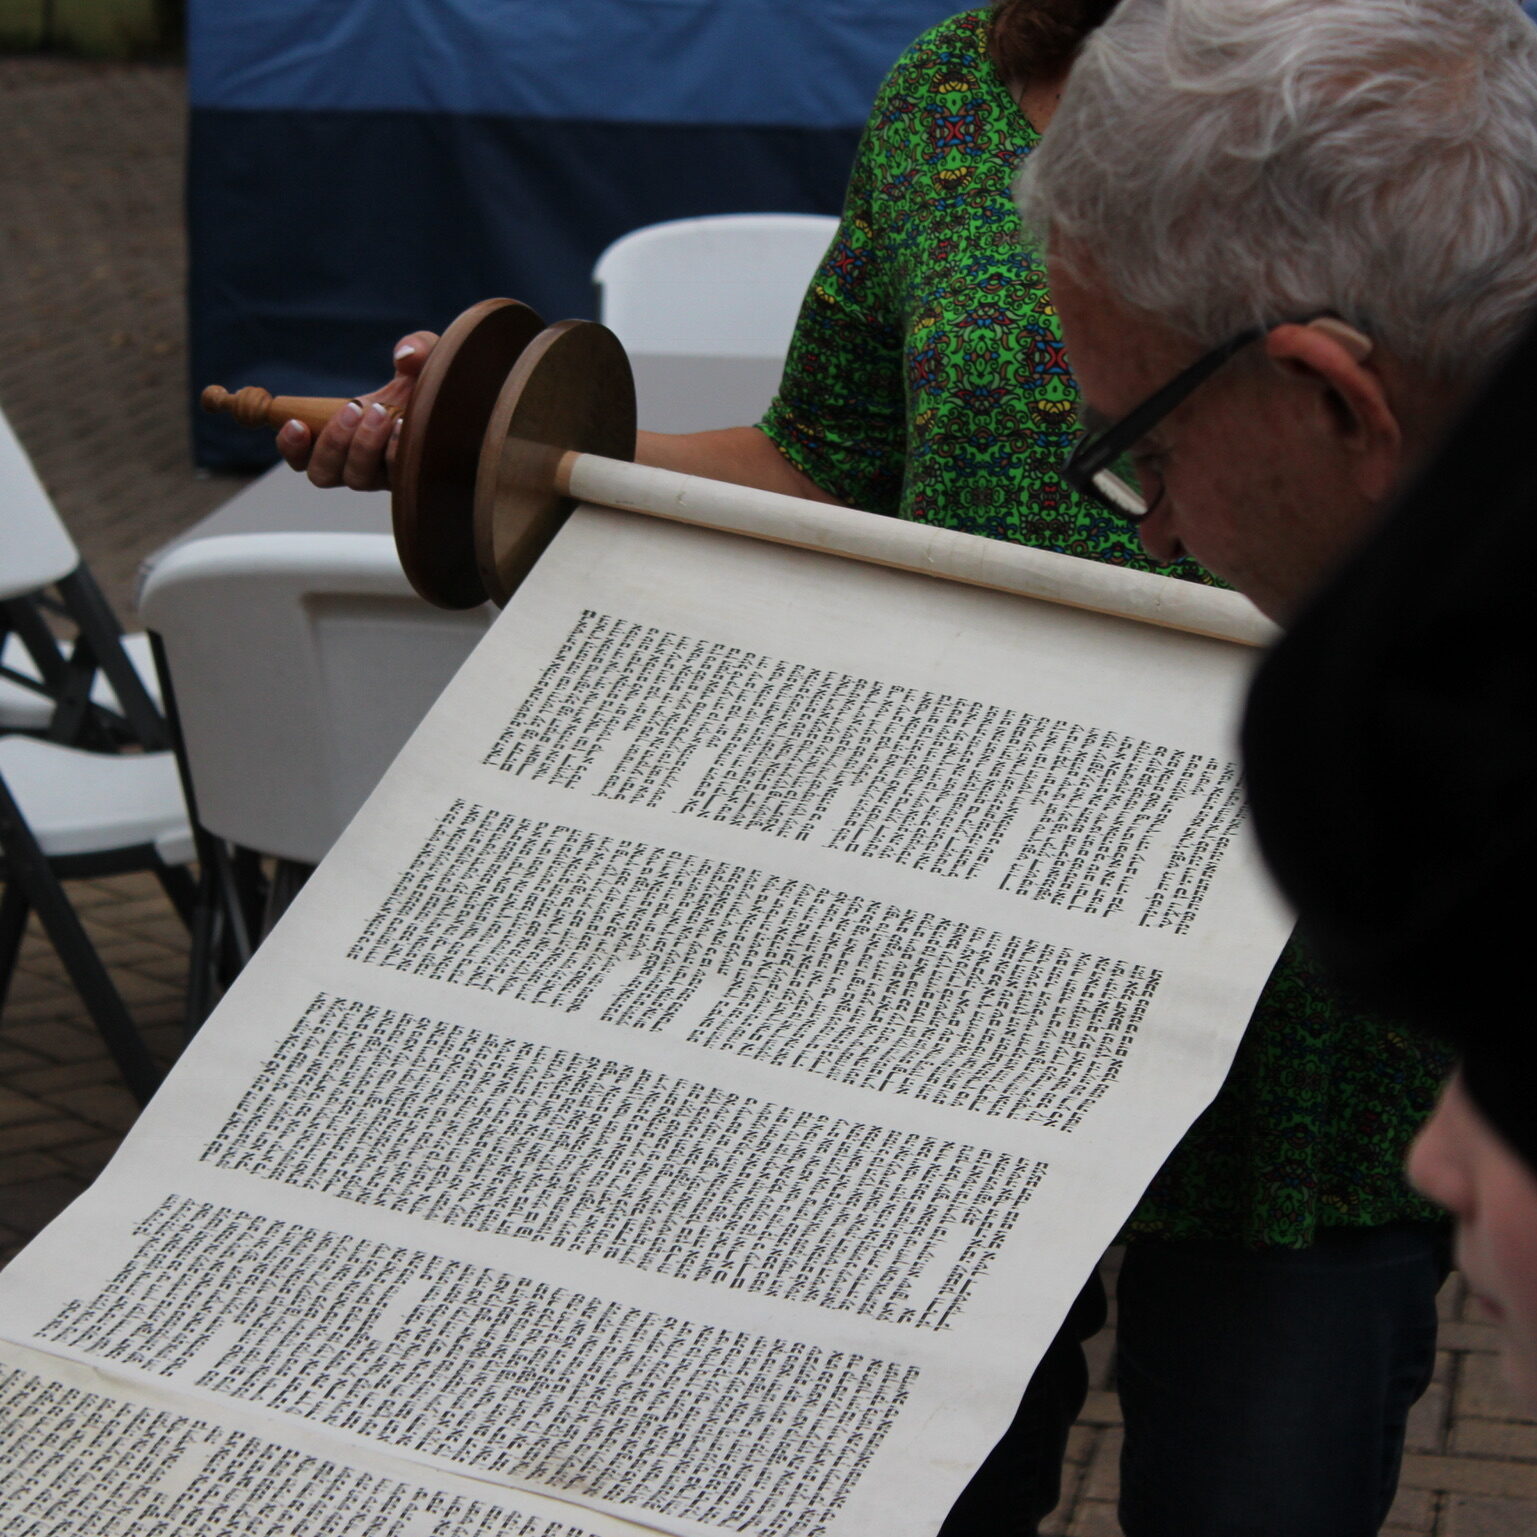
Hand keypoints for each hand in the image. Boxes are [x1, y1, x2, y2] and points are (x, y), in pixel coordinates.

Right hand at [276, 330, 438, 489]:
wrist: (481, 413)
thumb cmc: (444, 389)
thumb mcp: (429, 359)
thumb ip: (417, 347)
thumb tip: (405, 355)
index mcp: (346, 435)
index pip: (303, 455)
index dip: (291, 446)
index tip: (295, 422)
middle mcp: (362, 461)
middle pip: (322, 473)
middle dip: (332, 440)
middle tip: (355, 408)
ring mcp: (387, 476)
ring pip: (354, 478)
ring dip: (361, 446)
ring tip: (382, 414)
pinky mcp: (413, 484)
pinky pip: (393, 480)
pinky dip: (394, 454)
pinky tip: (405, 428)